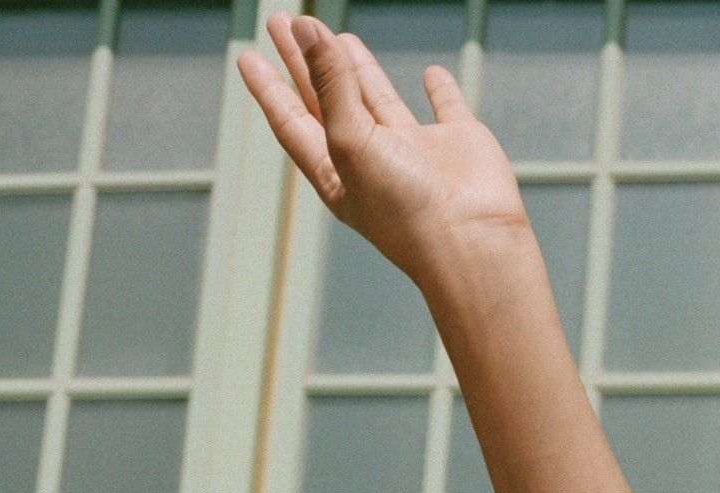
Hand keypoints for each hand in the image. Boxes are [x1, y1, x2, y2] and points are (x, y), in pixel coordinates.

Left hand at [236, 12, 529, 287]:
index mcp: (337, 174)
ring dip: (357, 69)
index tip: (248, 56)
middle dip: (304, 63)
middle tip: (284, 24)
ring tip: (339, 38)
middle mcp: (371, 162)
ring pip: (378, 99)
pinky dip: (438, 91)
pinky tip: (430, 75)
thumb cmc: (405, 210)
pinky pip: (444, 108)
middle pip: (327, 101)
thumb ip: (330, 83)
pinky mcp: (455, 144)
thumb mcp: (351, 141)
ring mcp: (413, 152)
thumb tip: (308, 29)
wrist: (471, 242)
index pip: (292, 121)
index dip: (269, 88)